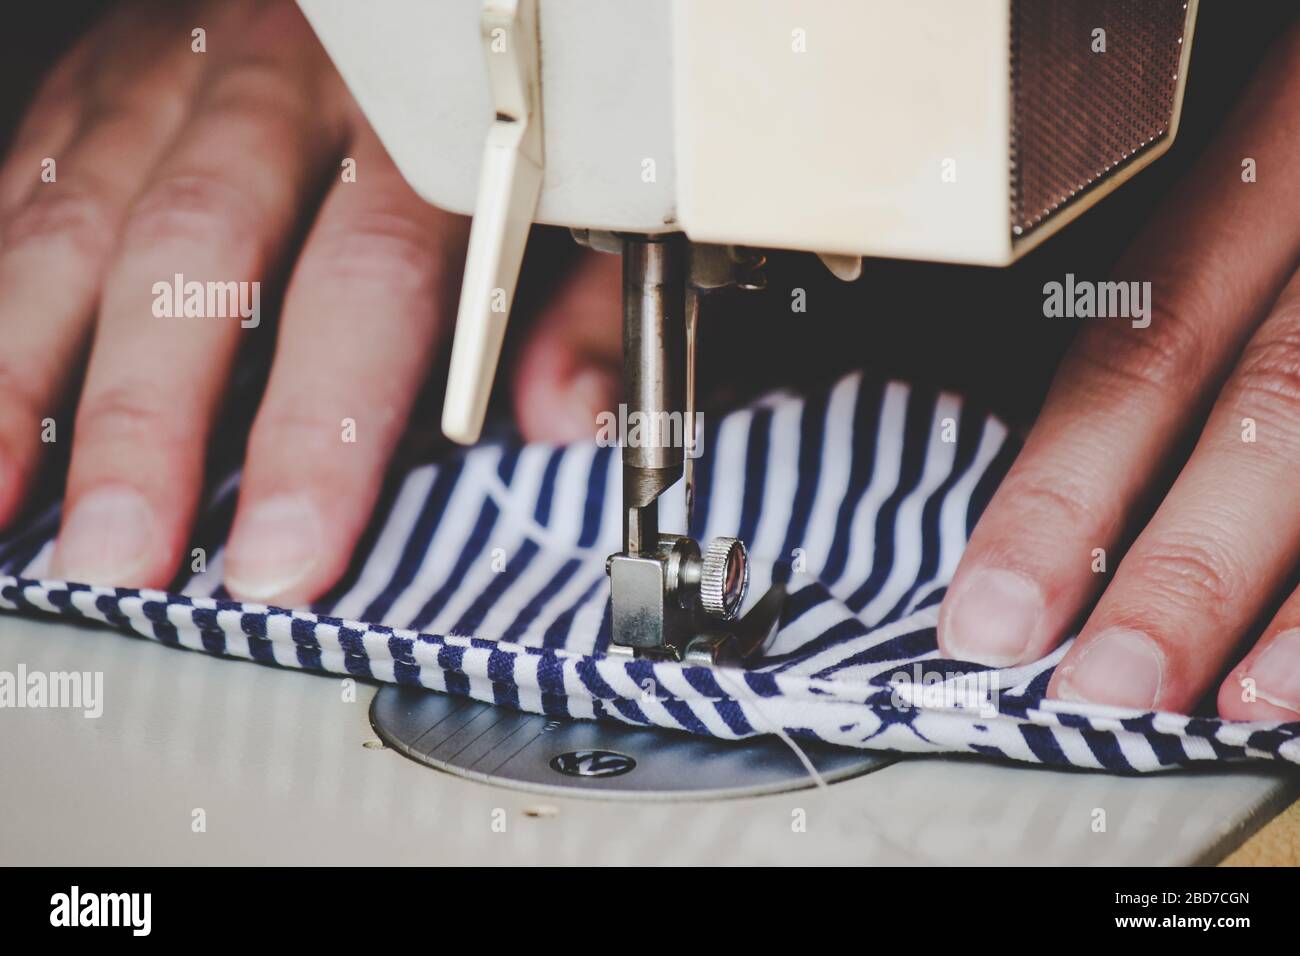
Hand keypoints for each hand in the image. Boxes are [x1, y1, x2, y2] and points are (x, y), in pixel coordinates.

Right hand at [0, 0, 621, 603]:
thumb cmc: (481, 99)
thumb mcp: (567, 188)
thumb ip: (578, 300)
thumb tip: (568, 419)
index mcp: (412, 126)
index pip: (364, 285)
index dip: (318, 431)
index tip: (284, 555)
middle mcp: (281, 90)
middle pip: (196, 257)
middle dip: (148, 425)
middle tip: (118, 562)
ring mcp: (172, 75)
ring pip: (78, 224)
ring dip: (26, 376)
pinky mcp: (102, 78)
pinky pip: (26, 190)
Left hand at [938, 22, 1299, 719]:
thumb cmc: (1289, 147)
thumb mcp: (1240, 156)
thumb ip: (1161, 281)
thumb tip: (1053, 469)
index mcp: (1272, 162)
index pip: (1141, 346)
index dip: (1061, 490)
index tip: (987, 613)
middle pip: (1271, 408)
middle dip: (1181, 567)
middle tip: (1094, 691)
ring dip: (1295, 600)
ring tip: (1224, 705)